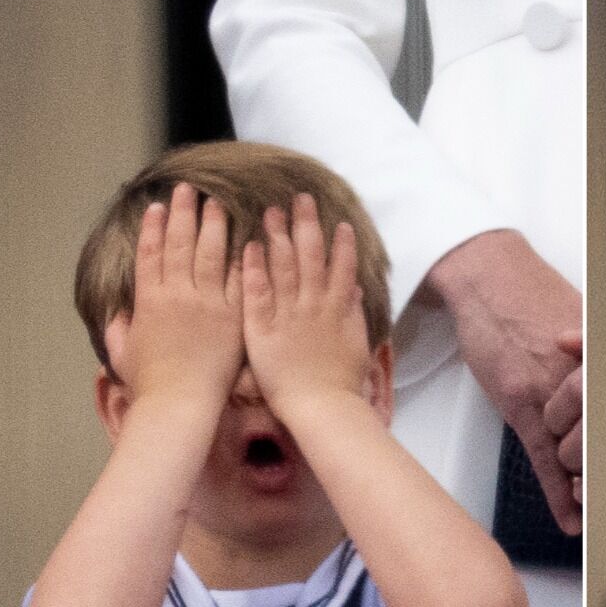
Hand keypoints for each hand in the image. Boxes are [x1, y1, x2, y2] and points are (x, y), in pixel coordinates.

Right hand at [111, 182, 242, 403]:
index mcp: (148, 300)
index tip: (158, 206)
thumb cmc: (149, 384)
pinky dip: (243, 257)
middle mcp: (177, 295)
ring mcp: (207, 304)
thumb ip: (119, 328)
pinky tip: (248, 238)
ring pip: (210, 254)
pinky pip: (240, 280)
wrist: (181, 404)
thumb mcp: (122, 352)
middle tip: (189, 190)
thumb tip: (117, 315)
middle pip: (179, 244)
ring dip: (213, 226)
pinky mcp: (233, 317)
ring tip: (216, 204)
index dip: (154, 227)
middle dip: (183, 214)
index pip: (150, 252)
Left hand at [241, 192, 371, 406]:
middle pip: (311, 257)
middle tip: (301, 198)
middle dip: (307, 226)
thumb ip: (354, 313)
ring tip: (273, 210)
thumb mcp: (357, 345)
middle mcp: (314, 306)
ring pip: (284, 267)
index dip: (340, 244)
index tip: (338, 221)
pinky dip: (254, 268)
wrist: (322, 408)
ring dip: (278, 236)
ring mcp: (288, 315)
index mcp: (337, 310)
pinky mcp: (263, 328)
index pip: (340, 268)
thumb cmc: (341, 383)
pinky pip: (257, 293)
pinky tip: (249, 245)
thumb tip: (355, 288)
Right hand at [428, 230, 582, 535]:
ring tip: (592, 504)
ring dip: (585, 483)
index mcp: (604, 358)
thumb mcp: (583, 324)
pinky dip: (558, 491)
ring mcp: (552, 391)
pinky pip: (545, 459)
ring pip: (579, 453)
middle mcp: (584, 376)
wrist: (488, 277)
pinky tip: (571, 517)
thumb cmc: (532, 297)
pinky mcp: (521, 403)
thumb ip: (599, 361)